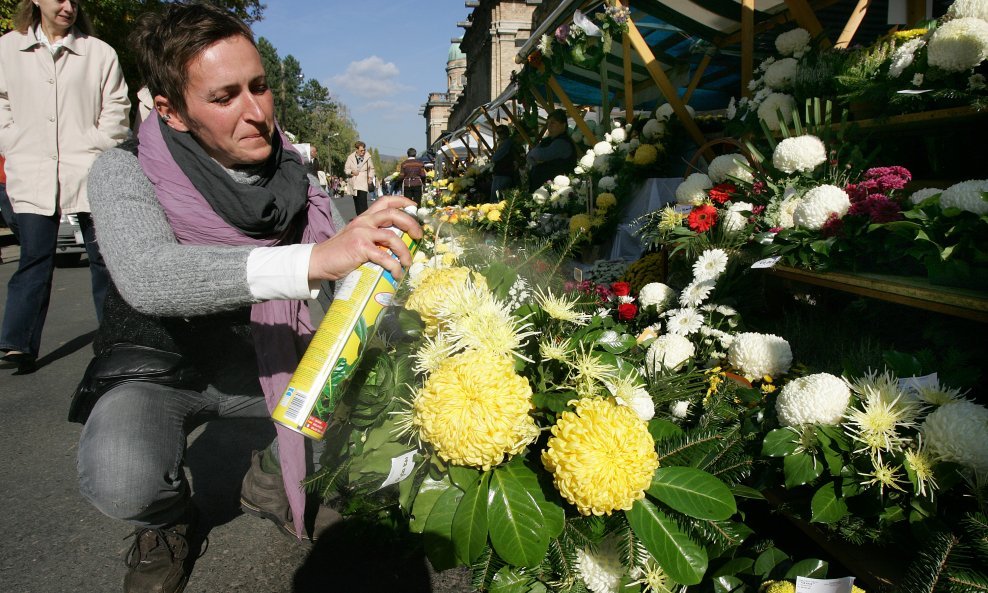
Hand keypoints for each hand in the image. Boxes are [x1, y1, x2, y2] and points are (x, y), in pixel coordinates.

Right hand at [308, 196, 422, 281]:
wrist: (319, 261)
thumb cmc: (339, 253)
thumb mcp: (356, 237)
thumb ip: (372, 237)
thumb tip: (394, 246)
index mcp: (364, 218)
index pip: (385, 201)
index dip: (402, 202)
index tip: (414, 208)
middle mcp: (364, 221)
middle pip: (393, 214)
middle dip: (411, 224)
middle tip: (418, 236)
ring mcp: (362, 234)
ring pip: (392, 237)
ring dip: (405, 251)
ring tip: (408, 262)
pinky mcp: (360, 248)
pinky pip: (384, 257)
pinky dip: (394, 266)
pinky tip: (396, 273)